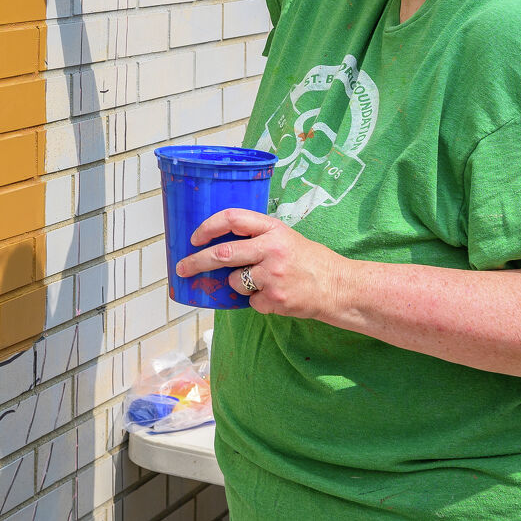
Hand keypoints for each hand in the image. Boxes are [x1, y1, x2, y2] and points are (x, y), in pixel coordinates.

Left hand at [175, 208, 353, 320]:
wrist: (339, 287)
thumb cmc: (309, 260)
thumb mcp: (285, 237)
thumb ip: (256, 237)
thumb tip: (217, 245)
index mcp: (273, 229)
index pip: (232, 219)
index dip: (208, 227)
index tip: (194, 237)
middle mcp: (271, 249)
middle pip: (222, 254)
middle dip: (196, 262)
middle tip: (181, 268)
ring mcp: (273, 276)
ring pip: (234, 281)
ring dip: (237, 284)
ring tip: (261, 282)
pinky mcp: (275, 300)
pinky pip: (250, 301)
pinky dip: (256, 301)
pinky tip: (275, 296)